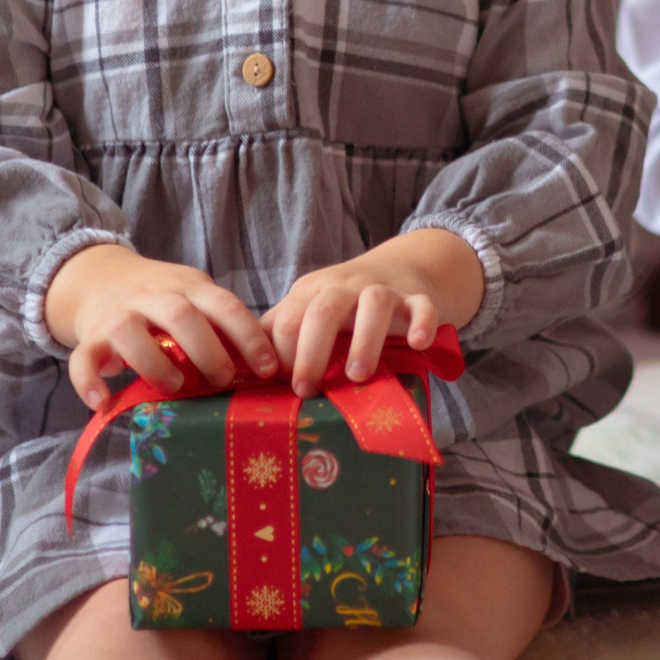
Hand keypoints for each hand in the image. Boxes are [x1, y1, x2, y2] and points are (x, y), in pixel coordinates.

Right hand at [43, 243, 276, 408]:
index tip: (267, 368)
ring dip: (153, 361)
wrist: (99, 277)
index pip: (224, 305)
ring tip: (173, 387)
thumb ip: (221, 324)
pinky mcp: (90, 336)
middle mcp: (154, 296)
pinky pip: (83, 358)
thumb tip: (266, 367)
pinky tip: (102, 403)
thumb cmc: (163, 299)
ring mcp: (119, 314)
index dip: (248, 336)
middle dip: (205, 348)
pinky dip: (89, 381)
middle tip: (222, 378)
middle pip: (180, 314)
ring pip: (129, 331)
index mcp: (189, 287)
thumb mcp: (195, 298)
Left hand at [263, 229, 484, 397]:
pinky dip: (421, 322)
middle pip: (323, 311)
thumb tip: (237, 366)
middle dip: (311, 352)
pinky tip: (417, 343)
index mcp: (312, 293)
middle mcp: (345, 287)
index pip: (287, 320)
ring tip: (358, 375)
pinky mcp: (417, 298)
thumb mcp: (308, 310)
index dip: (282, 355)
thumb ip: (279, 332)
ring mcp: (383, 290)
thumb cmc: (344, 304)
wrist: (400, 269)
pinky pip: (422, 306)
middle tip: (306, 390)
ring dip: (364, 339)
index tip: (282, 388)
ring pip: (373, 304)